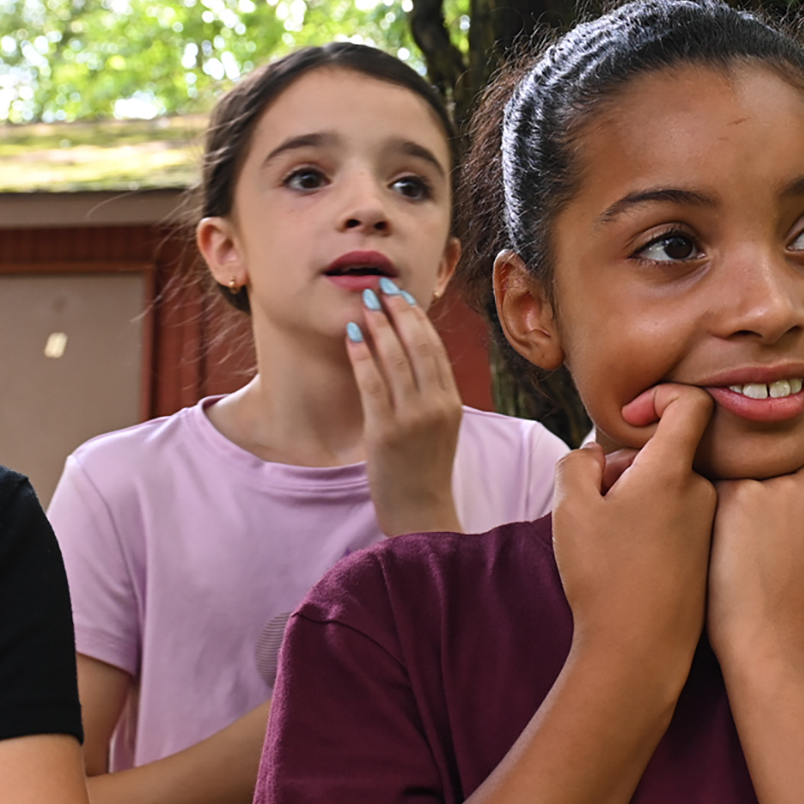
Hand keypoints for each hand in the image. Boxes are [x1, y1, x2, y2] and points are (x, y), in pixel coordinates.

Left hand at [348, 279, 463, 535]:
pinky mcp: (386, 432)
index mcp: (451, 402)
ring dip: (378, 326)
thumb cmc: (425, 474)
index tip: (403, 298)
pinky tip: (351, 336)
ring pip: (395, 359)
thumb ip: (431, 398)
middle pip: (418, 346)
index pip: (435, 349)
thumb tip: (414, 364)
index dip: (418, 319)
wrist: (422, 514)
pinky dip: (362, 356)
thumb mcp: (438, 430)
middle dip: (399, 312)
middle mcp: (435, 405)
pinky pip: (373, 384)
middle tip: (382, 288)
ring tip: (364, 303)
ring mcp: (412, 418)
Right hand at [552, 384, 715, 675]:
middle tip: (601, 499)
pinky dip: (657, 526)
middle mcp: (703, 493)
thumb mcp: (570, 509)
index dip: (659, 397)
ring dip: (643, 498)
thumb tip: (599, 455)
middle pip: (672, 451)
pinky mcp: (710, 556)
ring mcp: (711, 527)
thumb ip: (579, 462)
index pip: (691, 404)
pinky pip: (683, 521)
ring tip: (613, 537)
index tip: (629, 421)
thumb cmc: (603, 578)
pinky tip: (634, 562)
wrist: (639, 652)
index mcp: (673, 471)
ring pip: (674, 488)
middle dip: (633, 463)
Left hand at [703, 366, 803, 670]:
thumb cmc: (800, 603)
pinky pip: (713, 481)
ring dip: (734, 506)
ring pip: (745, 471)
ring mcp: (778, 485)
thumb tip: (797, 461)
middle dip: (766, 495)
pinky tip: (719, 551)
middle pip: (783, 460)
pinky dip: (709, 507)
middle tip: (759, 553)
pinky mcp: (735, 493)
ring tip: (740, 564)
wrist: (776, 644)